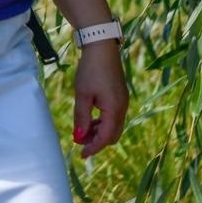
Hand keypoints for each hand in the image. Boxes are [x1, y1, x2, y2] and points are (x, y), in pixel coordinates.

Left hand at [72, 41, 126, 157]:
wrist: (102, 47)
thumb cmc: (90, 70)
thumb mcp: (82, 95)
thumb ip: (81, 117)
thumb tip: (79, 137)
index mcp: (115, 110)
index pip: (106, 137)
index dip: (94, 147)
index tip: (81, 154)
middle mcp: (123, 108)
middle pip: (113, 134)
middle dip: (97, 141)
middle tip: (80, 143)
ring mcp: (123, 102)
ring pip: (113, 126)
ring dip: (99, 132)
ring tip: (82, 131)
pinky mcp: (120, 96)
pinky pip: (113, 116)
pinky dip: (103, 122)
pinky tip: (90, 119)